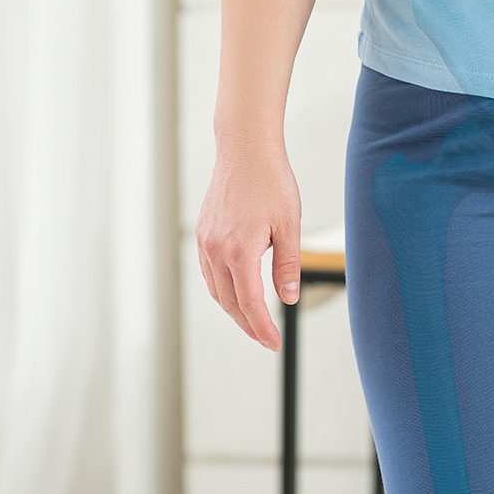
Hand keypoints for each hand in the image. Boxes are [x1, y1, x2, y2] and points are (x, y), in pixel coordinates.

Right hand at [196, 145, 302, 350]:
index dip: (262, 328)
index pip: (249, 303)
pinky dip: (223, 289)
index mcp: (239, 250)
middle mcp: (216, 250)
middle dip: (248, 325)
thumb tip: (288, 299)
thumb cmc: (272, 182)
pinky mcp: (203, 234)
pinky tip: (237, 293)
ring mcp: (205, 242)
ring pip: (216, 290)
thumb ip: (288, 265)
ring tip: (254, 322)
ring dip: (234, 310)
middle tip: (266, 340)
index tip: (273, 343)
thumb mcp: (290, 225)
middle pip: (229, 302)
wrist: (245, 150)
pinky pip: (209, 273)